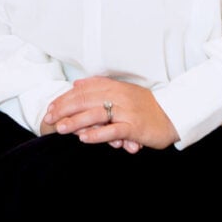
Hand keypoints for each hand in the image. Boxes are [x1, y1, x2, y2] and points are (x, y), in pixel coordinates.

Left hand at [42, 76, 178, 150]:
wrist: (173, 115)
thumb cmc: (146, 106)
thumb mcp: (123, 91)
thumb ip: (100, 86)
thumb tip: (77, 83)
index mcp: (115, 86)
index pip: (84, 90)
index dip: (65, 98)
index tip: (50, 108)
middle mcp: (120, 96)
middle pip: (86, 100)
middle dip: (65, 109)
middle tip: (48, 118)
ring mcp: (127, 111)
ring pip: (97, 114)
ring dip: (76, 121)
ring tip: (60, 128)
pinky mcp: (134, 126)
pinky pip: (113, 130)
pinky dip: (98, 134)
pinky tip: (84, 139)